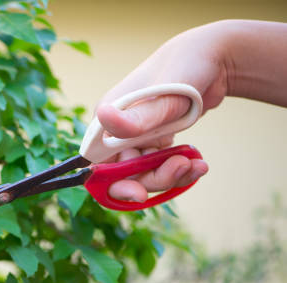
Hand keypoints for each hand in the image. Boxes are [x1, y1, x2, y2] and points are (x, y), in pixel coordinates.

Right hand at [97, 20, 286, 201]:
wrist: (213, 59)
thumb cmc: (184, 69)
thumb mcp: (163, 97)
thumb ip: (136, 118)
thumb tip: (103, 117)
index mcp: (105, 120)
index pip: (98, 164)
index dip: (115, 183)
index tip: (139, 193)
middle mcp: (116, 131)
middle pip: (124, 174)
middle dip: (152, 179)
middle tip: (179, 169)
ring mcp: (135, 137)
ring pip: (145, 173)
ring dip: (171, 175)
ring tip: (197, 164)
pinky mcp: (154, 140)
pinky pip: (160, 166)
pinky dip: (180, 170)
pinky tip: (198, 164)